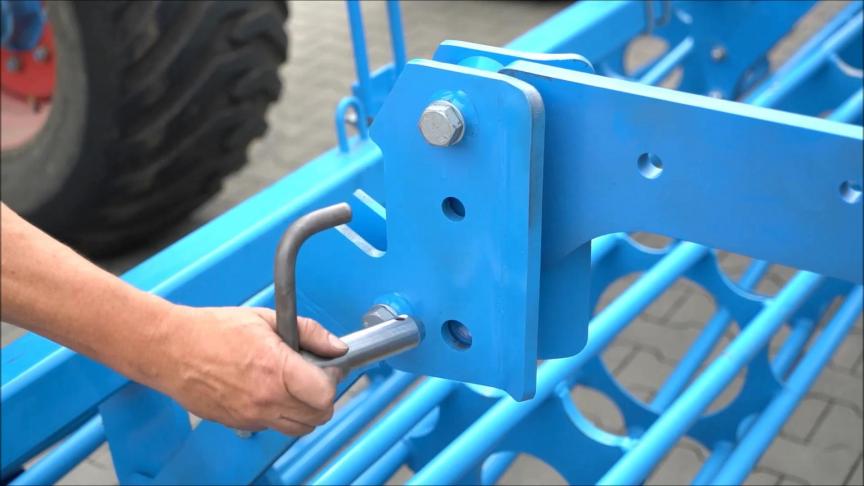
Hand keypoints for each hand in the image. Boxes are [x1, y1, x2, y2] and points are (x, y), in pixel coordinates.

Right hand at [145, 305, 347, 435]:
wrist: (171, 349)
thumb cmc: (212, 330)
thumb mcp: (266, 318)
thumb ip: (309, 332)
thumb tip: (337, 346)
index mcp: (276, 370)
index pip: (325, 395)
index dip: (332, 380)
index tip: (327, 367)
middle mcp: (265, 399)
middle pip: (317, 417)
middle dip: (323, 396)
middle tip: (314, 375)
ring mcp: (251, 416)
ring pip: (298, 428)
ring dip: (305, 410)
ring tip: (294, 385)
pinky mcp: (239, 424)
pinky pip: (273, 427)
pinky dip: (281, 414)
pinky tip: (271, 391)